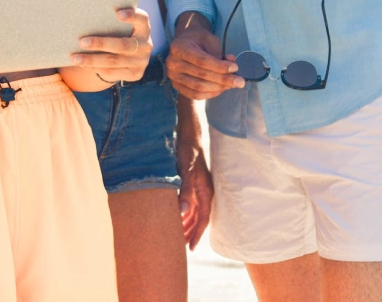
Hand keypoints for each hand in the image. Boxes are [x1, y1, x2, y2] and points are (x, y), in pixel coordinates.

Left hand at [70, 8, 151, 82]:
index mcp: (143, 28)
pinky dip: (95, 68)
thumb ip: (109, 20)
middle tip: (82, 42)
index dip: (131, 16)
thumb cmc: (119, 31)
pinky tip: (83, 64)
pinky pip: (112, 72)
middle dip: (100, 44)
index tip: (117, 13)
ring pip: (114, 61)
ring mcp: (141, 61)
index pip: (142, 19)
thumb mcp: (120, 25)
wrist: (131, 55)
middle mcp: (145, 45)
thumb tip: (82, 15)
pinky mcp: (135, 74)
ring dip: (92, 60)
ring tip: (75, 58)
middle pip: (122, 45)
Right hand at [166, 25, 244, 99]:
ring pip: (199, 87)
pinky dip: (210, 94)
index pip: (201, 60)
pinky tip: (221, 89)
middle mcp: (172, 62)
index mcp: (179, 47)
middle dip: (223, 79)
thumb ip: (219, 53)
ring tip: (232, 84)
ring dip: (219, 88)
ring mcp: (173, 76)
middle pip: (201, 75)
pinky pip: (195, 95)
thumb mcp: (209, 40)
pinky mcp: (176, 85)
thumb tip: (232, 66)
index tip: (235, 68)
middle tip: (240, 81)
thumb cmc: (198, 40)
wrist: (186, 43)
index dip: (219, 66)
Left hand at [176, 128, 212, 248]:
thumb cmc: (188, 152)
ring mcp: (199, 187)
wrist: (189, 135)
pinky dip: (184, 211)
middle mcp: (204, 192)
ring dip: (187, 222)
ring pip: (194, 211)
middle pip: (199, 218)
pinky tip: (177, 215)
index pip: (203, 219)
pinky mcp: (192, 182)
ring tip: (178, 234)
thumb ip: (185, 191)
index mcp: (206, 192)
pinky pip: (190, 202)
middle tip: (181, 245)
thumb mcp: (186, 171)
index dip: (197, 233)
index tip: (191, 247)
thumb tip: (183, 211)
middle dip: (191, 231)